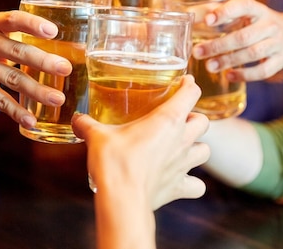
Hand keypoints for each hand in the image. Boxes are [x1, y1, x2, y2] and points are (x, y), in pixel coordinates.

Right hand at [0, 10, 71, 127]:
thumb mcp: (3, 37)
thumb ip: (27, 35)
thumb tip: (76, 48)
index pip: (13, 19)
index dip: (32, 24)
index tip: (53, 32)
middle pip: (17, 52)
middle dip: (44, 61)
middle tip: (66, 69)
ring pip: (12, 79)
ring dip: (37, 90)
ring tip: (59, 99)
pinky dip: (17, 112)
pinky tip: (32, 120)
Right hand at [72, 75, 209, 209]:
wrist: (122, 199)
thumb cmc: (115, 163)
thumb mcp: (97, 136)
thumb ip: (87, 124)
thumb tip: (77, 119)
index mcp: (167, 119)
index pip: (191, 93)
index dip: (189, 84)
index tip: (183, 82)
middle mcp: (181, 139)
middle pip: (203, 121)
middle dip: (194, 118)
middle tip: (178, 119)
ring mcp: (184, 164)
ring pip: (205, 151)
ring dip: (197, 147)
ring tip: (183, 146)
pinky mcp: (180, 186)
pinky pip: (198, 186)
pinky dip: (193, 183)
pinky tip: (182, 179)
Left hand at [192, 0, 282, 81]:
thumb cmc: (255, 23)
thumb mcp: (242, 14)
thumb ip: (218, 13)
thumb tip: (190, 16)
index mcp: (257, 9)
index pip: (243, 6)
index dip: (225, 12)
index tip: (207, 21)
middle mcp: (270, 24)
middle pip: (244, 36)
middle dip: (218, 46)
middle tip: (197, 52)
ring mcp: (277, 43)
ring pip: (252, 54)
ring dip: (228, 61)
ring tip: (209, 66)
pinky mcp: (281, 60)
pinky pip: (264, 71)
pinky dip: (245, 75)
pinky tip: (229, 76)